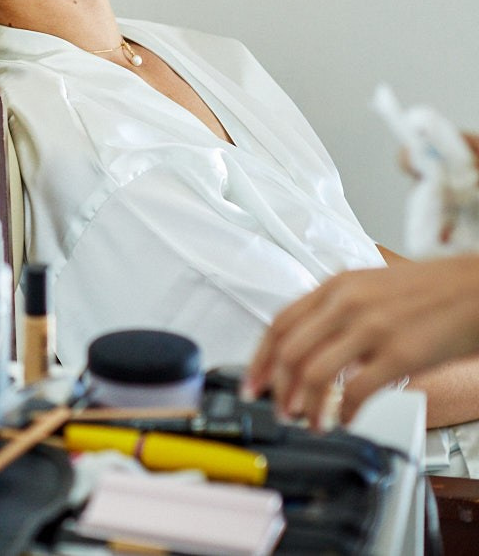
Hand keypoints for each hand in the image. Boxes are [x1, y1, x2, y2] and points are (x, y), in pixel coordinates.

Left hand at [244, 255, 478, 425]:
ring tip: (310, 422)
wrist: (478, 289)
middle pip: (289, 353)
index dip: (260, 360)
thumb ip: (337, 311)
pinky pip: (355, 391)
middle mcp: (346, 303)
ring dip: (306, 407)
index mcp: (336, 286)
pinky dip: (343, 413)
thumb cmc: (432, 291)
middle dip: (277, 390)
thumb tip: (309, 346)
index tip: (252, 384)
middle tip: (279, 411)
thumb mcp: (371, 287)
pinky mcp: (400, 353)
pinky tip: (346, 420)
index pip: (279, 324)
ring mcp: (371, 328)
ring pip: (313, 374)